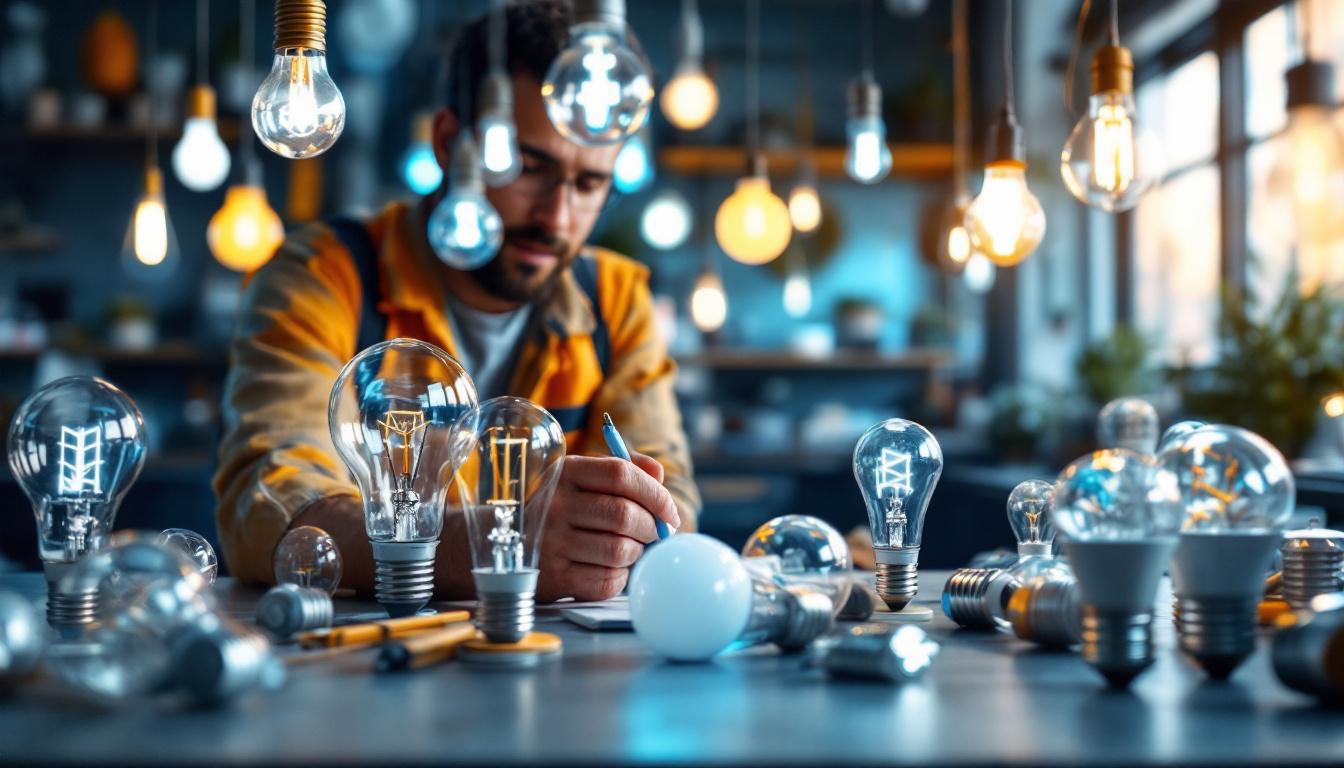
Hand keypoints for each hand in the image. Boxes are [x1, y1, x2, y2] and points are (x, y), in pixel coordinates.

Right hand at [535, 452, 680, 602]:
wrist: (506, 543)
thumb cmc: (559, 507)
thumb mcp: (582, 479)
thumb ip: (622, 470)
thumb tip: (658, 474)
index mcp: (566, 472)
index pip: (621, 474)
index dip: (655, 493)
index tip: (668, 512)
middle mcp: (555, 505)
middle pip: (624, 514)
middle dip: (651, 528)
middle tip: (655, 534)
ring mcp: (552, 542)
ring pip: (619, 550)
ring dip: (637, 553)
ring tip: (632, 550)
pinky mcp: (554, 577)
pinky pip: (606, 581)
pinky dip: (620, 577)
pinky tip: (613, 568)